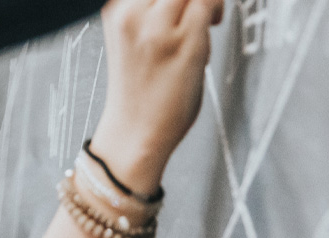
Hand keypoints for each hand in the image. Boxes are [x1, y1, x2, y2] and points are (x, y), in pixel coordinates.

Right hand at [88, 0, 223, 194]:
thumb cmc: (137, 90)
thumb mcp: (131, 36)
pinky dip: (214, 11)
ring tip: (203, 16)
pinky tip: (209, 26)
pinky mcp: (184, 43)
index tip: (180, 4)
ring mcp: (157, 28)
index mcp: (115, 10)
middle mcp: (131, 14)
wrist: (134, 133)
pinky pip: (208, 4)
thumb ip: (152, 10)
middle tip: (195, 8)